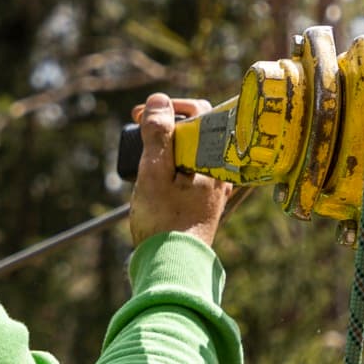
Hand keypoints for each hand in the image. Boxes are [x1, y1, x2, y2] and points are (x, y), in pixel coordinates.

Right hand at [128, 93, 233, 247]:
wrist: (172, 264)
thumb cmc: (163, 222)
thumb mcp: (154, 173)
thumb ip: (159, 134)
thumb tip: (160, 100)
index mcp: (216, 158)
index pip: (199, 113)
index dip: (169, 107)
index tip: (141, 114)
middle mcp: (222, 169)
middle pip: (198, 130)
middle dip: (167, 124)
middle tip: (140, 126)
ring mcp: (216, 185)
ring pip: (195, 149)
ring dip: (169, 143)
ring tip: (144, 152)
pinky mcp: (207, 199)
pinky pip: (193, 168)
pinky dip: (175, 162)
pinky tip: (157, 172)